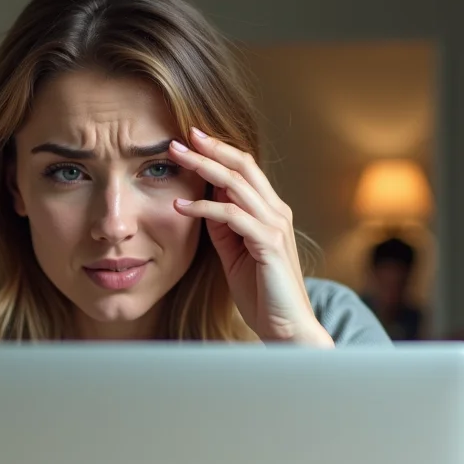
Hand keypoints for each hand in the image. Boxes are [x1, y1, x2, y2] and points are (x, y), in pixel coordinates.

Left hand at [169, 127, 333, 346]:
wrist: (286, 328)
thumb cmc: (262, 293)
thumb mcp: (235, 254)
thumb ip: (224, 228)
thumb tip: (202, 203)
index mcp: (270, 212)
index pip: (245, 170)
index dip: (219, 151)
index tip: (190, 140)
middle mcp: (276, 212)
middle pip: (243, 166)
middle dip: (211, 148)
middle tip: (181, 136)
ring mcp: (275, 226)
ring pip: (237, 184)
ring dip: (203, 167)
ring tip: (176, 157)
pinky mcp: (269, 243)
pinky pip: (233, 216)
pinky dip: (205, 207)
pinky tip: (181, 206)